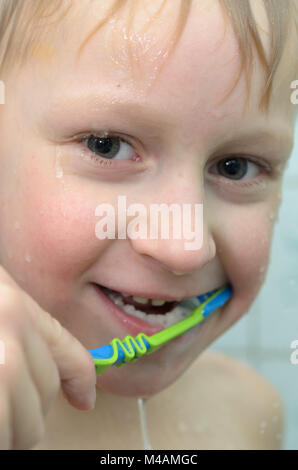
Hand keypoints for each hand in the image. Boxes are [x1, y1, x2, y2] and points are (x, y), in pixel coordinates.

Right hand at [0, 266, 95, 448]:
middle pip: (49, 390)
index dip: (81, 379)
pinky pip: (7, 432)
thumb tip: (29, 364)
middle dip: (31, 411)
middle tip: (9, 411)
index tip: (85, 400)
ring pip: (30, 422)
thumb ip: (13, 326)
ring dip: (12, 429)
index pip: (66, 347)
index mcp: (13, 304)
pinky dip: (2, 437)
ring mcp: (2, 359)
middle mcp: (12, 325)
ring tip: (0, 415)